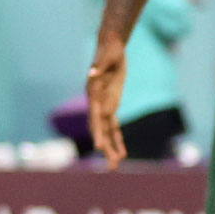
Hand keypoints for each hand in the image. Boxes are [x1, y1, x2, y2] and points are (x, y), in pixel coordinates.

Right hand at [85, 39, 127, 168]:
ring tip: (116, 166)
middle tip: (111, 166)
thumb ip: (99, 65)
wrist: (110, 47)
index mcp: (93, 94)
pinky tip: (122, 152)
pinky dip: (117, 139)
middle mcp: (96, 104)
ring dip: (111, 149)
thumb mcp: (105, 56)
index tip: (100, 148)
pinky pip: (114, 127)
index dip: (97, 132)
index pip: (94, 117)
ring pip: (107, 132)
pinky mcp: (111, 106)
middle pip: (100, 130)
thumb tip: (92, 72)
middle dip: (105, 148)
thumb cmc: (108, 50)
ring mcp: (103, 106)